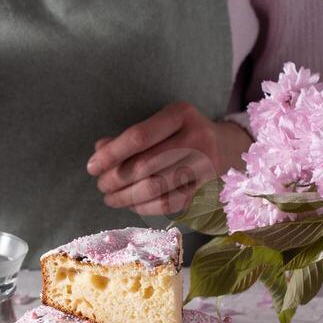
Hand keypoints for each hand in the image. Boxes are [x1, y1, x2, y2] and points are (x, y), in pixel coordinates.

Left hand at [87, 101, 251, 215]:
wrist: (230, 148)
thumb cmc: (185, 134)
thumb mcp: (162, 124)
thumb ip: (131, 137)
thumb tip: (100, 150)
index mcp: (181, 114)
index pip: (138, 137)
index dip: (110, 154)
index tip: (92, 166)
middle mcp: (197, 138)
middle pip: (144, 165)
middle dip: (115, 179)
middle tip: (101, 185)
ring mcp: (205, 166)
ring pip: (155, 188)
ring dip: (126, 197)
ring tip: (110, 198)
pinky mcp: (207, 189)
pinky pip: (169, 204)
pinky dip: (144, 207)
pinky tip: (131, 204)